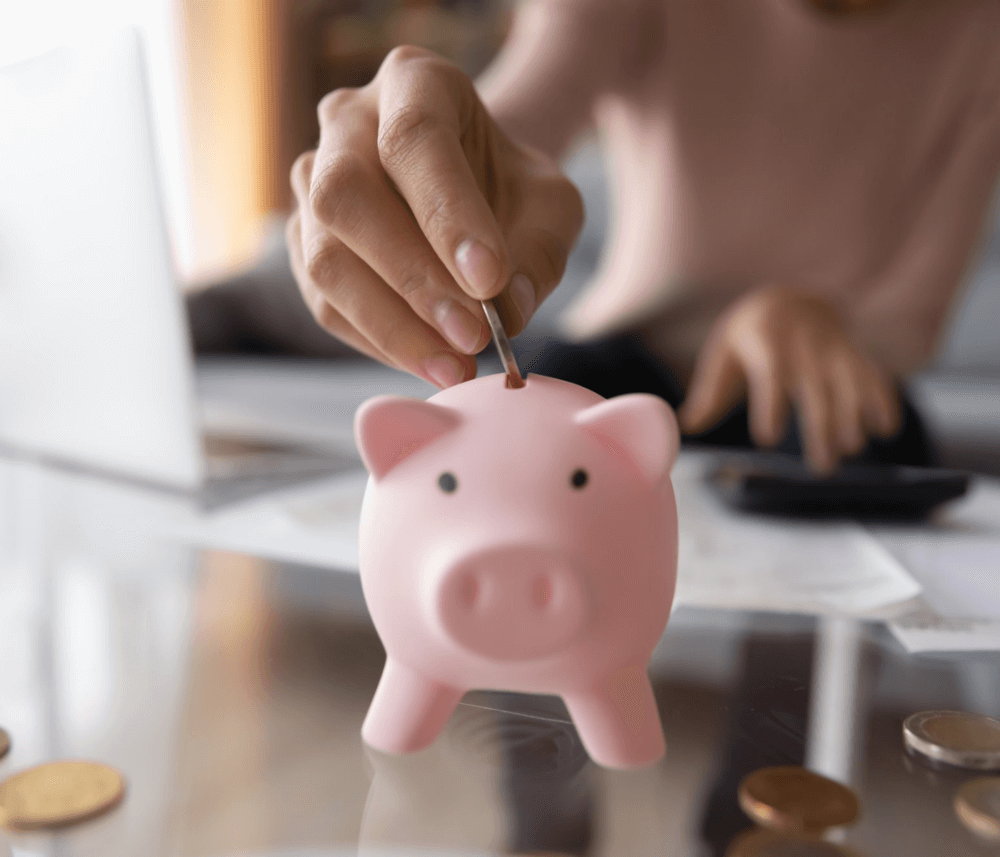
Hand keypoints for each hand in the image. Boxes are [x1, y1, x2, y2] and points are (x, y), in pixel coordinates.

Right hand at [287, 46, 583, 388]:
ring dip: (391, 323)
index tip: (489, 281)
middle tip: (472, 336)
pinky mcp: (302, 243)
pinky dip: (376, 341)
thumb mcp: (550, 206)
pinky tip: (427, 361)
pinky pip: (324, 301)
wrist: (472, 192)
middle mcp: (347, 122)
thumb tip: (509, 311)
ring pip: (324, 258)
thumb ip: (540, 251)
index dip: (447, 214)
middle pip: (346, 195)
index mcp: (413, 83)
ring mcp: (312, 182)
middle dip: (412, 278)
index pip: (414, 139)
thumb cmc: (511, 190)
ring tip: (455, 365)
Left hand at [678, 285, 900, 473]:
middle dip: (820, 428)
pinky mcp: (855, 356)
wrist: (788, 299)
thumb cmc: (748, 338)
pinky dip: (882, 398)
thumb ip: (708, 395)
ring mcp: (833, 350)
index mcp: (767, 343)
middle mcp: (804, 346)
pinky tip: (883, 429)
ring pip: (847, 384)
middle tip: (821, 468)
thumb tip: (683, 427)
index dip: (771, 405)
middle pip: (814, 389)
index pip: (770, 374)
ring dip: (853, 416)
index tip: (768, 439)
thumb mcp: (723, 356)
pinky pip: (873, 374)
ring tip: (851, 449)